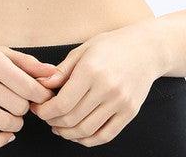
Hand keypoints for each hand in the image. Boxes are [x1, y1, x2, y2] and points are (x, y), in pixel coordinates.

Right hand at [0, 40, 57, 147]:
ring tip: (13, 115)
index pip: (28, 87)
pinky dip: (1, 139)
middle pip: (19, 107)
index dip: (41, 95)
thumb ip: (27, 63)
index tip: (42, 96)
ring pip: (5, 123)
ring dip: (16, 124)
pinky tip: (5, 133)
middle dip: (26, 108)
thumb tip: (54, 73)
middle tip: (22, 102)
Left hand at [30, 23, 163, 146]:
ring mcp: (120, 102)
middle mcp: (106, 88)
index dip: (45, 111)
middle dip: (53, 121)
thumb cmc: (112, 45)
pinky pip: (105, 135)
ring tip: (58, 127)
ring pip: (86, 130)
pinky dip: (88, 140)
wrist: (147, 49)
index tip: (37, 108)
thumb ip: (62, 70)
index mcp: (91, 70)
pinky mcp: (130, 112)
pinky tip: (78, 134)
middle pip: (72, 118)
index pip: (62, 103)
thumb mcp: (84, 49)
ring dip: (67, 133)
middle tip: (46, 117)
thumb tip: (42, 85)